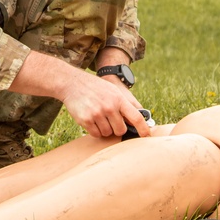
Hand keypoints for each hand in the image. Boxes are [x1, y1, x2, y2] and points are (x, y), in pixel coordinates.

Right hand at [9, 51, 149, 138]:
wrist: (73, 84)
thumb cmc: (96, 88)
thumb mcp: (113, 91)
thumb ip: (125, 105)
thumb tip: (140, 119)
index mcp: (118, 99)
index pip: (136, 117)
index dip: (143, 129)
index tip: (146, 136)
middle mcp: (109, 107)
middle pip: (121, 130)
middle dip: (118, 129)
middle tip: (111, 121)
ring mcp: (97, 114)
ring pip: (108, 133)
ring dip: (105, 130)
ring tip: (100, 118)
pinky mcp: (86, 120)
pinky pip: (96, 134)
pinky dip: (96, 131)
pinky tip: (92, 120)